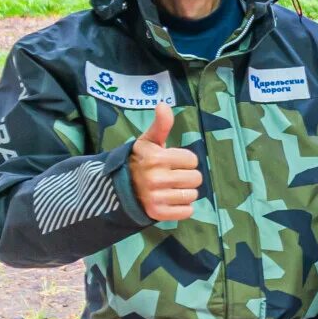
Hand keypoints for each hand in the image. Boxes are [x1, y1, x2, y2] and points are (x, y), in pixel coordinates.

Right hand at [129, 102, 201, 221]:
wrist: (121, 187)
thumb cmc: (141, 161)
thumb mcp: (149, 141)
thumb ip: (161, 125)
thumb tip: (163, 105)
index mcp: (156, 158)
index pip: (192, 160)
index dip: (184, 160)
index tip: (171, 162)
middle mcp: (156, 178)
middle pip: (196, 178)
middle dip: (187, 176)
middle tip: (172, 176)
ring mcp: (156, 197)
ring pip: (192, 195)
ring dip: (185, 192)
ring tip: (171, 188)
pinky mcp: (158, 213)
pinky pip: (187, 211)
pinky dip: (182, 208)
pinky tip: (170, 201)